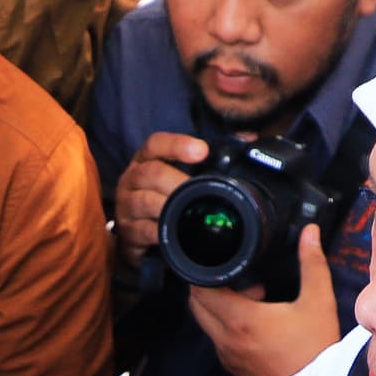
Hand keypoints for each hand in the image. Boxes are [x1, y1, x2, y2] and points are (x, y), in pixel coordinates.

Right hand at [114, 131, 209, 268]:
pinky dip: (161, 231)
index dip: (177, 145)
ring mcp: (127, 206)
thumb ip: (210, 158)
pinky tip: (176, 232)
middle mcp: (131, 180)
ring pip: (146, 201)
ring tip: (190, 211)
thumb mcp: (181, 175)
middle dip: (179, 182)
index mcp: (145, 160)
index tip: (202, 151)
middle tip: (202, 191)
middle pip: (152, 173)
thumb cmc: (165, 199)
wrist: (139, 236)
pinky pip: (143, 230)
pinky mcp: (128, 232)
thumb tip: (249, 139)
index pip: (156, 144)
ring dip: (171, 206)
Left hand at [185, 227, 340, 375]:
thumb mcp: (318, 301)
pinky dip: (228, 325)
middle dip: (210, 285)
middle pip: (197, 305)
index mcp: (241, 320)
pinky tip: (257, 319)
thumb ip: (312, 263)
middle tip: (238, 275)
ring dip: (220, 305)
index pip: (201, 289)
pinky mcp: (234, 368)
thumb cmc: (316, 350)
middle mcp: (227, 340)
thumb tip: (309, 233)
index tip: (217, 259)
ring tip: (256, 296)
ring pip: (208, 323)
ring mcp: (228, 356)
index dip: (204, 270)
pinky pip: (219, 340)